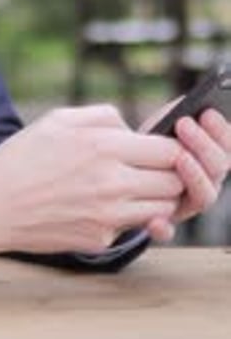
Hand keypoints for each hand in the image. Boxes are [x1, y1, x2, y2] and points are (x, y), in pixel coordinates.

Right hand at [0, 104, 182, 257]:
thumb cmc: (22, 157)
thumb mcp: (60, 118)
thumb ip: (105, 116)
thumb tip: (133, 130)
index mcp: (103, 146)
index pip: (169, 151)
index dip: (171, 149)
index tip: (160, 148)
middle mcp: (112, 183)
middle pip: (173, 182)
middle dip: (168, 174)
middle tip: (149, 169)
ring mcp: (108, 216)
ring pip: (162, 209)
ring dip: (154, 198)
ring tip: (131, 187)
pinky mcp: (99, 239)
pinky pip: (131, 227)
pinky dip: (125, 217)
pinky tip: (101, 205)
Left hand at [148, 108, 230, 237]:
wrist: (118, 177)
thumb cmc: (146, 147)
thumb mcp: (161, 129)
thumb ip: (175, 118)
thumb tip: (183, 107)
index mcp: (211, 158)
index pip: (228, 145)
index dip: (221, 130)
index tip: (206, 111)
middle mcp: (206, 183)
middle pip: (218, 168)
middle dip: (203, 144)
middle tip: (184, 123)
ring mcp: (187, 205)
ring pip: (204, 197)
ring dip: (194, 176)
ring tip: (179, 157)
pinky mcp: (164, 224)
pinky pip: (168, 231)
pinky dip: (164, 227)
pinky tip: (155, 220)